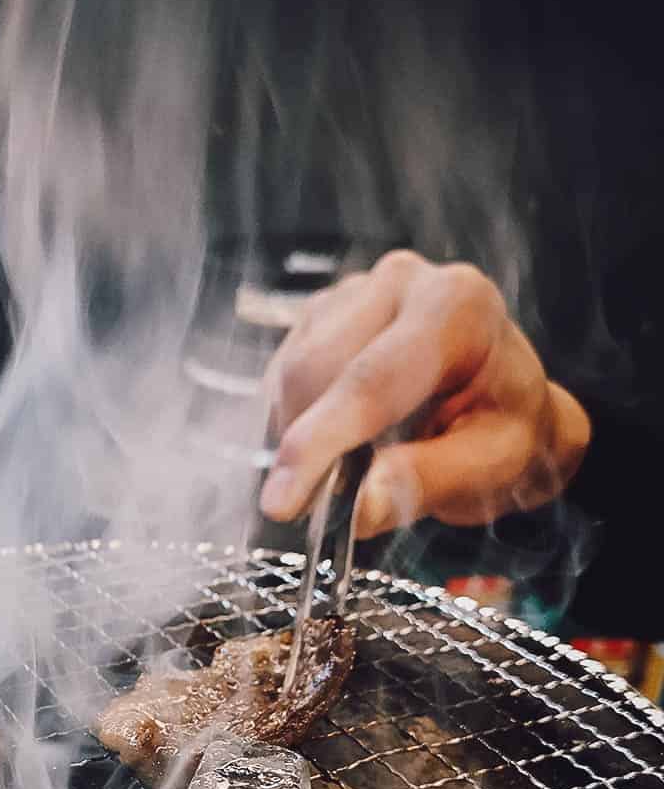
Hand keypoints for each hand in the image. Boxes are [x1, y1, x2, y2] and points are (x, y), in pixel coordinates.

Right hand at [257, 250, 591, 538]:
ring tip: (344, 466)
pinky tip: (331, 439)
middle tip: (324, 503)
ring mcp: (357, 292)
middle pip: (315, 372)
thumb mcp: (491, 466)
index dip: (318, 444)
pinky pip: (281, 375)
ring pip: (289, 374)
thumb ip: (428, 482)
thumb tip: (362, 505)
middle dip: (304, 445)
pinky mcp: (325, 313)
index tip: (282, 502)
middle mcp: (404, 283)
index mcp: (458, 308)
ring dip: (296, 436)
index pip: (369, 381)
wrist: (506, 404)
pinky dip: (292, 422)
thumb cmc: (506, 431)